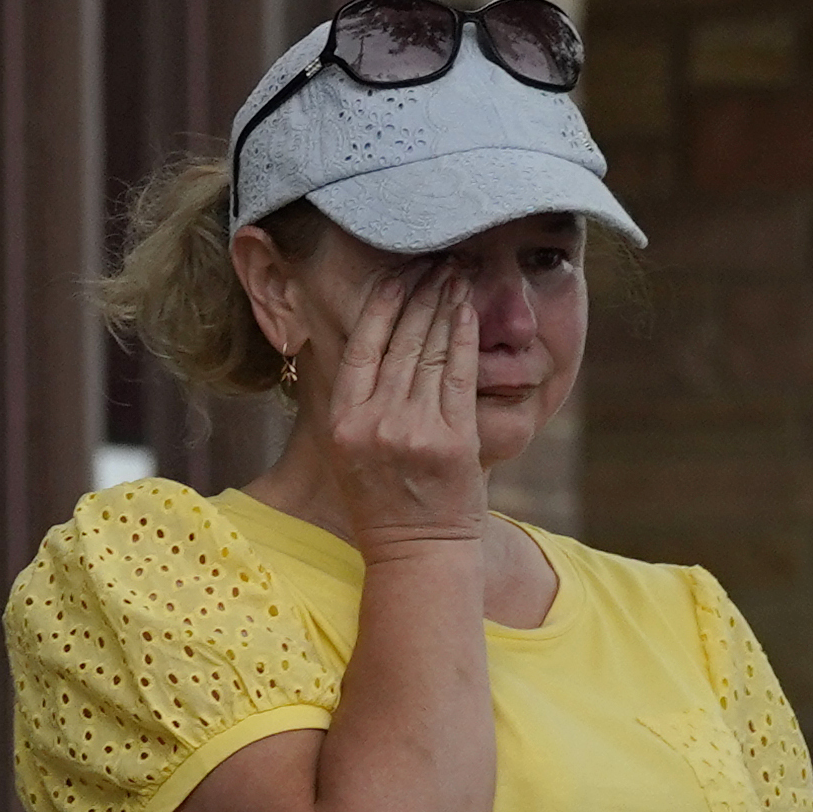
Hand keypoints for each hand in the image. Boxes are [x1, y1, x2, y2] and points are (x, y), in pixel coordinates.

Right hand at [325, 263, 484, 554]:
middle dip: (421, 291)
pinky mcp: (451, 441)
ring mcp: (412, 430)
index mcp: (343, 419)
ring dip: (445, 304)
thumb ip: (355, 401)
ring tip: (458, 272)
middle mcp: (373, 420)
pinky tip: (470, 310)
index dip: (383, 301)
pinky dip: (464, 338)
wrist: (418, 555)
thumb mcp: (351, 450)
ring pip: (429, 351)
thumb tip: (363, 346)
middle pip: (399, 339)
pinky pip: (457, 376)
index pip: (361, 343)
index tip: (399, 270)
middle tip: (438, 257)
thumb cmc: (386, 502)